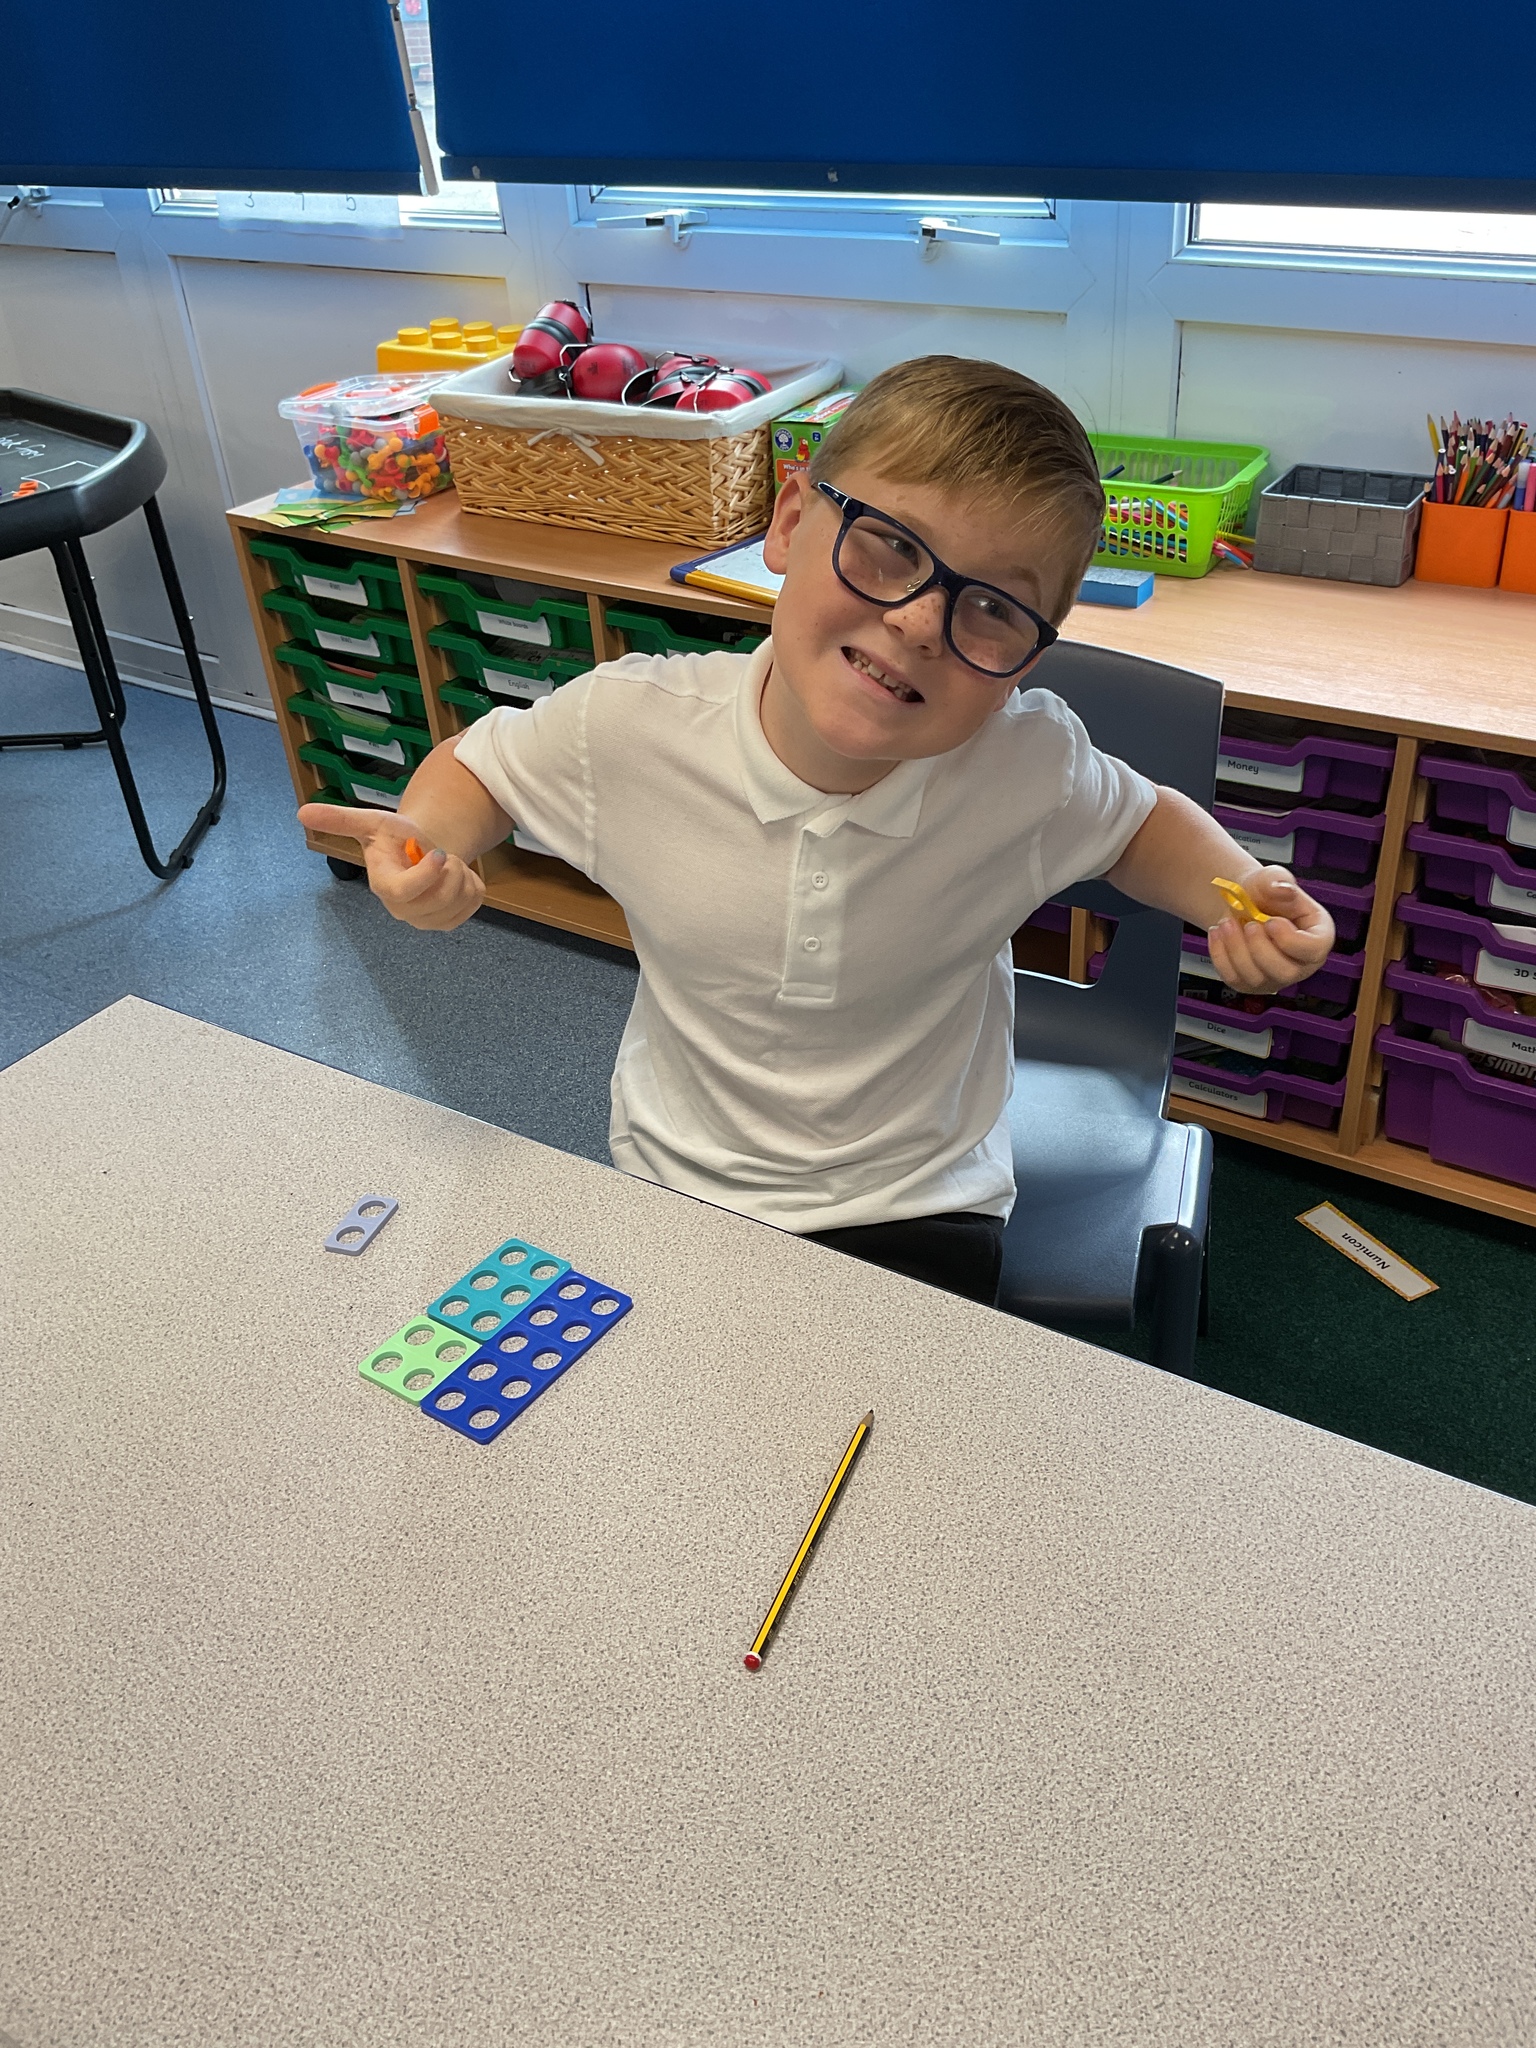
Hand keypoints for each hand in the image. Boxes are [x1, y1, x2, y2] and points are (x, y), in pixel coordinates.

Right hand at [297, 803, 485, 930]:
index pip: (404, 893)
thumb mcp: (371, 822)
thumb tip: (302, 812)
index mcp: (384, 886)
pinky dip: (473, 884)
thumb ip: (340, 820)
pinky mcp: (448, 921)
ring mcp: (427, 920)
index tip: (438, 853)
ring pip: (461, 899)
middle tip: (440, 854)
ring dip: (462, 874)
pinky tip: (454, 877)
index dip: (425, 875)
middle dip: (451, 869)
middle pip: (440, 898)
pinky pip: (475, 902)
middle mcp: (403, 909)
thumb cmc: (393, 838)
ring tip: (444, 865)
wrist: (417, 851)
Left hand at [1206, 866, 1334, 995]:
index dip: (1291, 940)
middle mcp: (1300, 962)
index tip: (1271, 922)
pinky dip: (1220, 955)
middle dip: (1260, 948)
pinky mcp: (1249, 983)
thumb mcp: (1272, 877)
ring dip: (1236, 949)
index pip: (1314, 950)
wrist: (1240, 903)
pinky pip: (1233, 979)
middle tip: (1248, 924)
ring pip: (1256, 978)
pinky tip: (1218, 933)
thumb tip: (1281, 888)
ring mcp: (1274, 977)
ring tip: (1227, 923)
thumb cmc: (1264, 894)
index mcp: (1317, 936)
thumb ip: (1278, 879)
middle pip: (1286, 972)